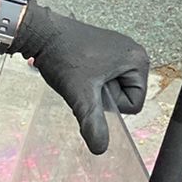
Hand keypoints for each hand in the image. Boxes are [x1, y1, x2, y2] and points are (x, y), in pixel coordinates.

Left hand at [11, 4, 149, 155]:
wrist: (43, 33)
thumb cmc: (64, 55)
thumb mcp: (81, 95)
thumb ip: (93, 123)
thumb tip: (101, 148)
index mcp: (138, 61)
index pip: (134, 104)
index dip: (110, 103)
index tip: (93, 85)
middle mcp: (134, 53)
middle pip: (125, 96)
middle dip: (103, 95)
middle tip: (86, 79)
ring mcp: (120, 51)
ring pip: (113, 88)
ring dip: (95, 87)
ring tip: (81, 73)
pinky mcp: (107, 50)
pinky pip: (105, 77)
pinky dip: (91, 78)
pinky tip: (79, 69)